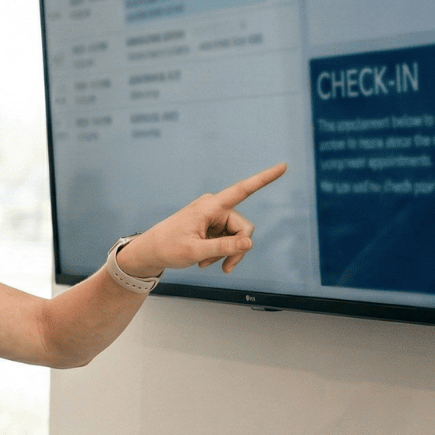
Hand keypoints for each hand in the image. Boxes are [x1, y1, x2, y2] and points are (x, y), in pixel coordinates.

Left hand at [120, 163, 286, 276]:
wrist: (150, 252)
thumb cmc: (167, 248)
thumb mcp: (195, 251)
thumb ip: (223, 248)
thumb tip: (249, 244)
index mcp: (210, 206)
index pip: (242, 190)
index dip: (264, 178)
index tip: (283, 165)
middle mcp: (215, 207)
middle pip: (244, 228)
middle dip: (238, 249)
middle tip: (226, 268)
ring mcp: (214, 217)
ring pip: (238, 237)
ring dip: (227, 253)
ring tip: (207, 263)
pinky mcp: (213, 226)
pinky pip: (228, 240)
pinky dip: (220, 252)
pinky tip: (205, 261)